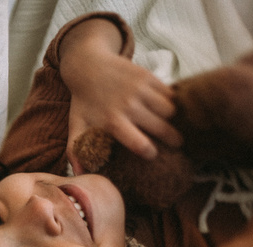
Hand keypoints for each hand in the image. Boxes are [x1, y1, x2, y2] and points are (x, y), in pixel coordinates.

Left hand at [58, 19, 181, 172]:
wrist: (87, 65)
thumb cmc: (83, 101)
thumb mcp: (76, 125)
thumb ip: (76, 151)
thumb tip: (80, 176)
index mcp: (113, 121)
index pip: (141, 144)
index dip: (151, 152)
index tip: (152, 154)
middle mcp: (128, 105)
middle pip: (162, 128)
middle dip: (172, 139)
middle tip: (176, 144)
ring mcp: (140, 89)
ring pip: (170, 110)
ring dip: (171, 118)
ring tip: (167, 123)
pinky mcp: (147, 76)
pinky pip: (170, 94)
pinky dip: (171, 101)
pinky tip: (164, 107)